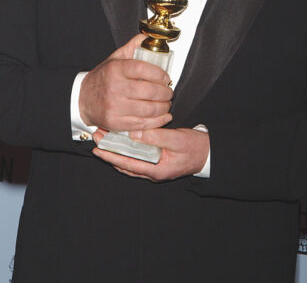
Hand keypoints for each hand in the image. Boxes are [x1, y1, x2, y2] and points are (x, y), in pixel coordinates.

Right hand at [79, 34, 173, 130]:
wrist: (82, 99)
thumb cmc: (103, 78)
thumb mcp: (114, 59)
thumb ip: (132, 47)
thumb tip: (147, 37)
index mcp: (115, 69)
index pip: (143, 69)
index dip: (159, 74)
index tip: (166, 77)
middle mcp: (114, 88)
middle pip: (149, 91)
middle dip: (165, 93)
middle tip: (169, 92)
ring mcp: (115, 107)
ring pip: (148, 109)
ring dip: (164, 107)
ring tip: (166, 103)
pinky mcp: (116, 123)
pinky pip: (142, 124)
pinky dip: (157, 121)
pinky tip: (163, 116)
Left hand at [92, 127, 209, 181]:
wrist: (209, 153)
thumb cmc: (195, 147)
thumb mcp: (176, 139)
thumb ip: (156, 136)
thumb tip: (134, 134)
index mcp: (156, 170)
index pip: (127, 164)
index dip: (111, 155)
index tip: (98, 148)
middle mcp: (153, 172)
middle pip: (125, 163)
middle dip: (109, 151)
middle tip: (97, 138)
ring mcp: (154, 168)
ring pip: (129, 161)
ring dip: (116, 150)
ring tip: (105, 138)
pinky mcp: (156, 161)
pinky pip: (137, 157)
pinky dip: (127, 150)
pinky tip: (121, 141)